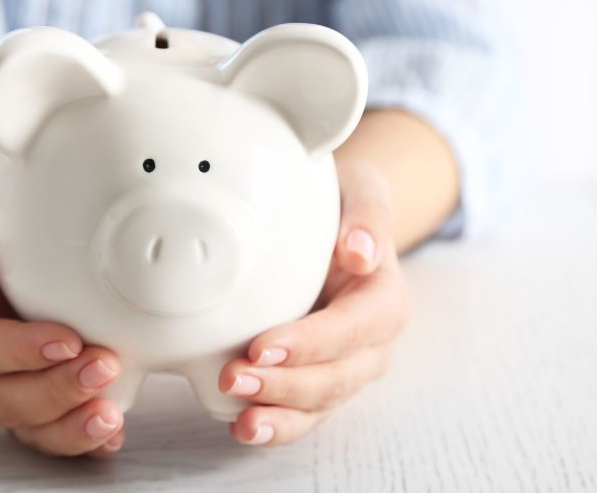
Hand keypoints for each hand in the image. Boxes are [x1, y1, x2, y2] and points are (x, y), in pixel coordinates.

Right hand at [0, 203, 124, 456]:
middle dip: (57, 390)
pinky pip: (56, 438)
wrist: (5, 267)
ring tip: (111, 415)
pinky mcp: (35, 416)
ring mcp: (1, 403)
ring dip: (72, 426)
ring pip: (32, 429)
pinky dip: (85, 442)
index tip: (67, 340)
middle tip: (104, 366)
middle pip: (6, 399)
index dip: (20, 349)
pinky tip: (112, 436)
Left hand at [218, 161, 410, 445]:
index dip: (311, 342)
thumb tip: (359, 251)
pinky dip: (276, 424)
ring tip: (239, 417)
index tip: (263, 345)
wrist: (334, 226)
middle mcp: (370, 342)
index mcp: (384, 298)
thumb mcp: (360, 190)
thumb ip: (367, 213)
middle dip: (285, 384)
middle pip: (336, 376)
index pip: (355, 327)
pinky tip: (243, 427)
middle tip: (233, 378)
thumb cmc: (342, 207)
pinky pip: (303, 412)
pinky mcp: (317, 380)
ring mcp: (345, 367)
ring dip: (277, 412)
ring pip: (319, 403)